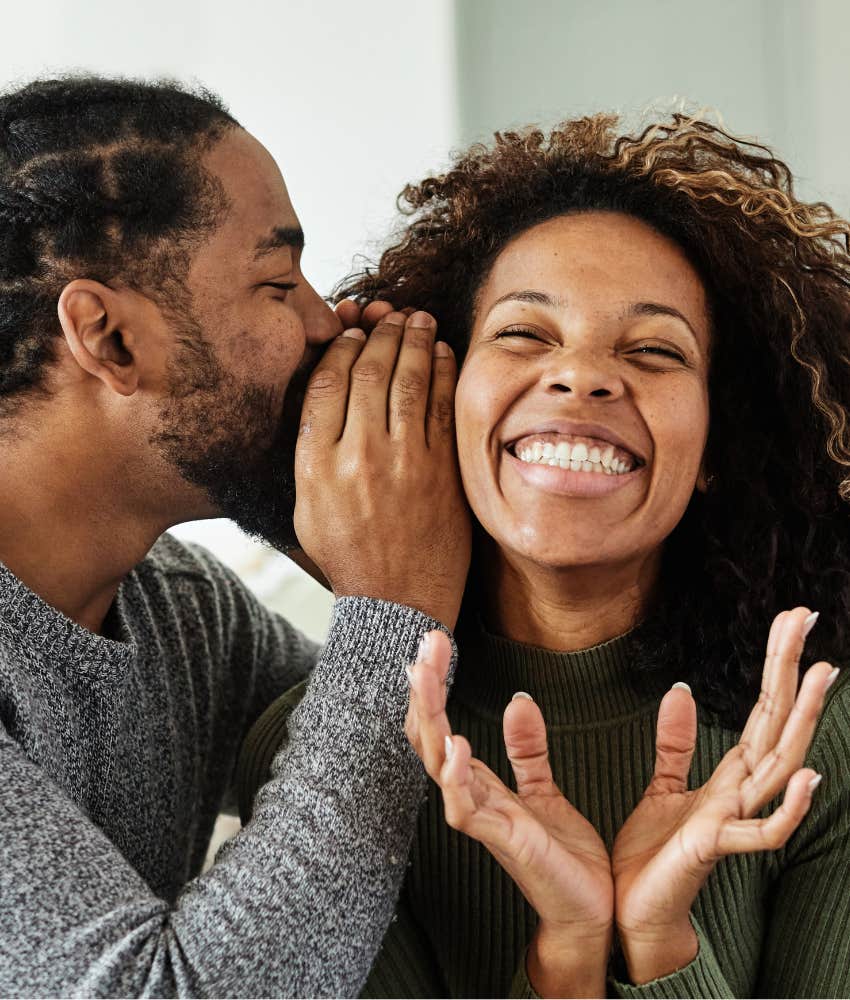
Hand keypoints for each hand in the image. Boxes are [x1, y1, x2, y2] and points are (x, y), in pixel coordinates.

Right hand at [294, 309, 470, 627]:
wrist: (398, 601)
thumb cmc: (348, 556)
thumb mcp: (306, 508)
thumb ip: (309, 453)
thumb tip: (325, 396)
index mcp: (316, 465)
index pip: (326, 384)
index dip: (339, 349)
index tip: (350, 333)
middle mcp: (357, 457)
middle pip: (368, 372)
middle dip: (379, 332)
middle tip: (388, 314)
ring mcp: (404, 462)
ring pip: (407, 380)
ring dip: (412, 340)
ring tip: (416, 318)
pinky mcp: (441, 470)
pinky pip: (442, 405)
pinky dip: (442, 371)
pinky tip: (441, 351)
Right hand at [406, 631, 612, 998]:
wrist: (590, 911)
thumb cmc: (564, 857)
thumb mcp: (545, 789)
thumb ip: (528, 748)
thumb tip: (518, 699)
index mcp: (481, 785)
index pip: (441, 726)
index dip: (435, 686)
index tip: (436, 643)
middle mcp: (473, 798)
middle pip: (431, 736)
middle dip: (427, 689)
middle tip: (428, 642)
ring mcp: (483, 820)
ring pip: (437, 764)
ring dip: (430, 719)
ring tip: (425, 676)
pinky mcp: (501, 841)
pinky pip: (465, 809)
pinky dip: (456, 777)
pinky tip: (456, 744)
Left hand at [612, 606, 836, 983]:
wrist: (635, 910)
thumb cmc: (654, 853)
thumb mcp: (663, 783)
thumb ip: (676, 742)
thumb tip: (683, 689)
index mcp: (730, 775)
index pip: (761, 710)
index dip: (776, 664)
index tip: (791, 618)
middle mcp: (741, 793)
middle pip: (776, 722)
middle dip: (791, 671)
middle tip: (806, 617)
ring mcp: (733, 819)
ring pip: (779, 764)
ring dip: (803, 720)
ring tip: (824, 673)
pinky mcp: (715, 848)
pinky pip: (762, 832)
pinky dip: (789, 808)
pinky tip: (809, 775)